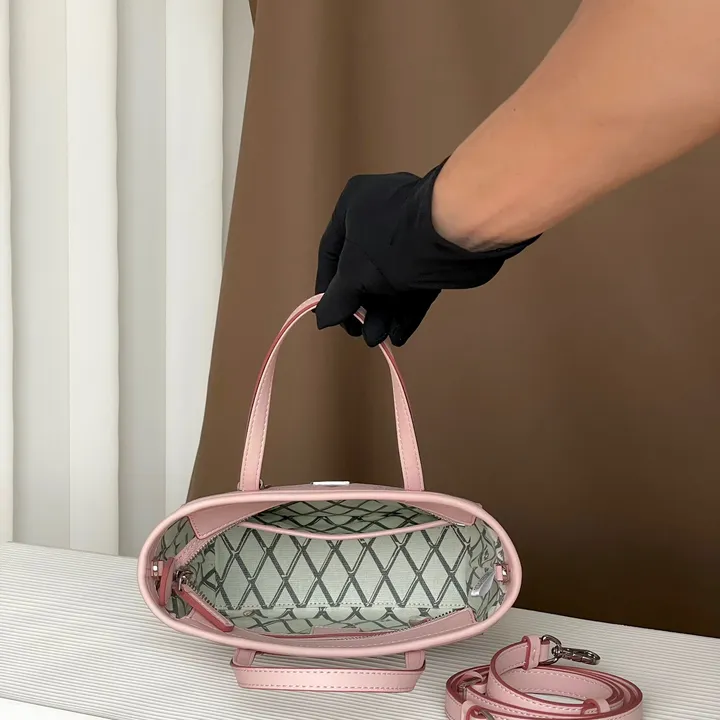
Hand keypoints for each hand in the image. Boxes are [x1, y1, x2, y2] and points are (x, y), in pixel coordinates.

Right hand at [314, 161, 536, 346]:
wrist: (454, 233)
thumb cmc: (391, 244)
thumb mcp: (353, 274)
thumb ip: (337, 299)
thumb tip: (322, 320)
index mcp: (354, 206)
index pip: (332, 252)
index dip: (327, 288)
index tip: (330, 315)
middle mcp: (381, 215)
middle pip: (364, 270)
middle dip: (362, 306)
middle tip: (359, 333)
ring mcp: (411, 234)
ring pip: (392, 280)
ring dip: (384, 312)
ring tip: (379, 339)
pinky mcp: (436, 254)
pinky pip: (416, 284)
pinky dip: (407, 309)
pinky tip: (399, 335)